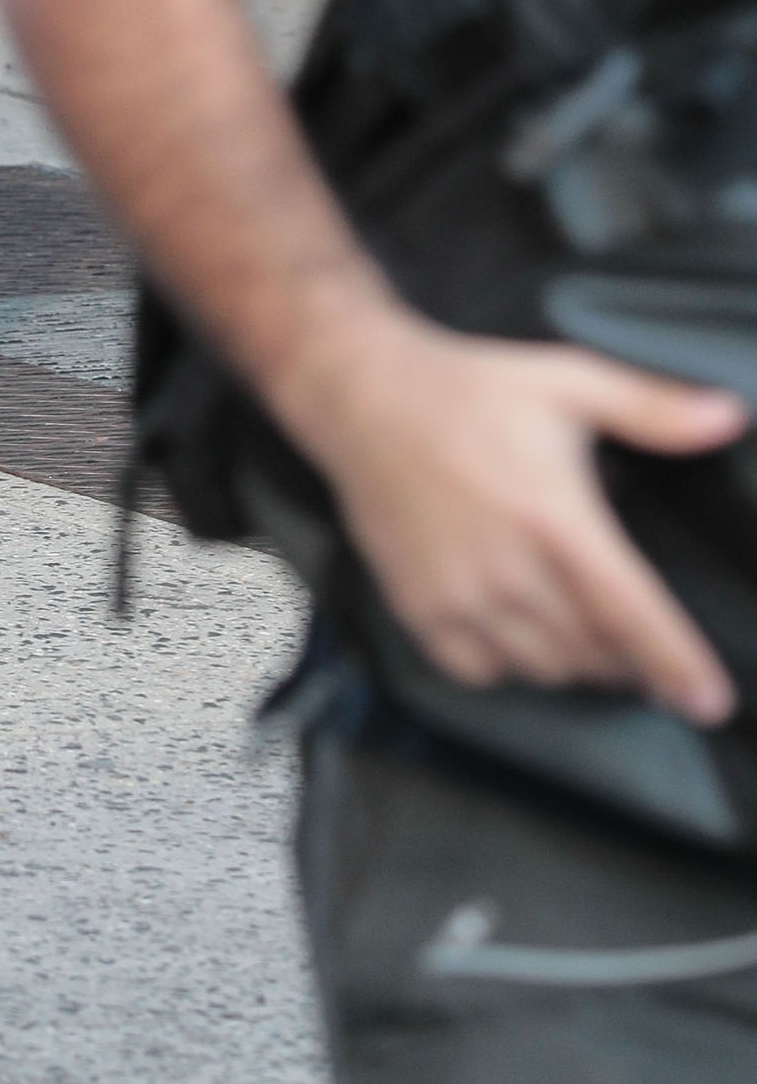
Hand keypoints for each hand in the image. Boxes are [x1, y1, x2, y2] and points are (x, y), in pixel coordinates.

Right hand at [289, 312, 745, 723]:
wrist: (362, 396)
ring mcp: (459, 595)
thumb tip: (731, 418)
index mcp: (556, 518)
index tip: (711, 703)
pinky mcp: (418, 607)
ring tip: (581, 627)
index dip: (677, 667)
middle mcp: (509, 569)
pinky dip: (510, 665)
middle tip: (632, 629)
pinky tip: (518, 629)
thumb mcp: (568, 380)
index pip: (633, 616)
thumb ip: (653, 408)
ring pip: (542, 669)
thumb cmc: (470, 387)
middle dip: (628, 655)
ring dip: (575, 662)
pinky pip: (480, 672)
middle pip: (593, 654)